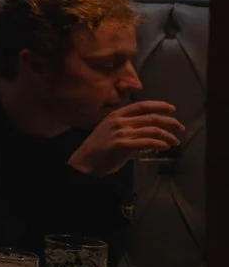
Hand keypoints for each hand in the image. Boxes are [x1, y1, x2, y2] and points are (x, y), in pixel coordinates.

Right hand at [68, 98, 182, 176]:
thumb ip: (127, 126)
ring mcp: (122, 133)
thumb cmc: (99, 147)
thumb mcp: (110, 129)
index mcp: (116, 115)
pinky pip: (148, 142)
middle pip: (152, 118)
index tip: (172, 108)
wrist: (86, 161)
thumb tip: (149, 128)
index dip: (159, 105)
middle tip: (180, 127)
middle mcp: (120, 121)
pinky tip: (165, 146)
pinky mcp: (124, 145)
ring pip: (153, 130)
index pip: (142, 105)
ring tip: (175, 141)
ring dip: (168, 136)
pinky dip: (159, 143)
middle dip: (170, 122)